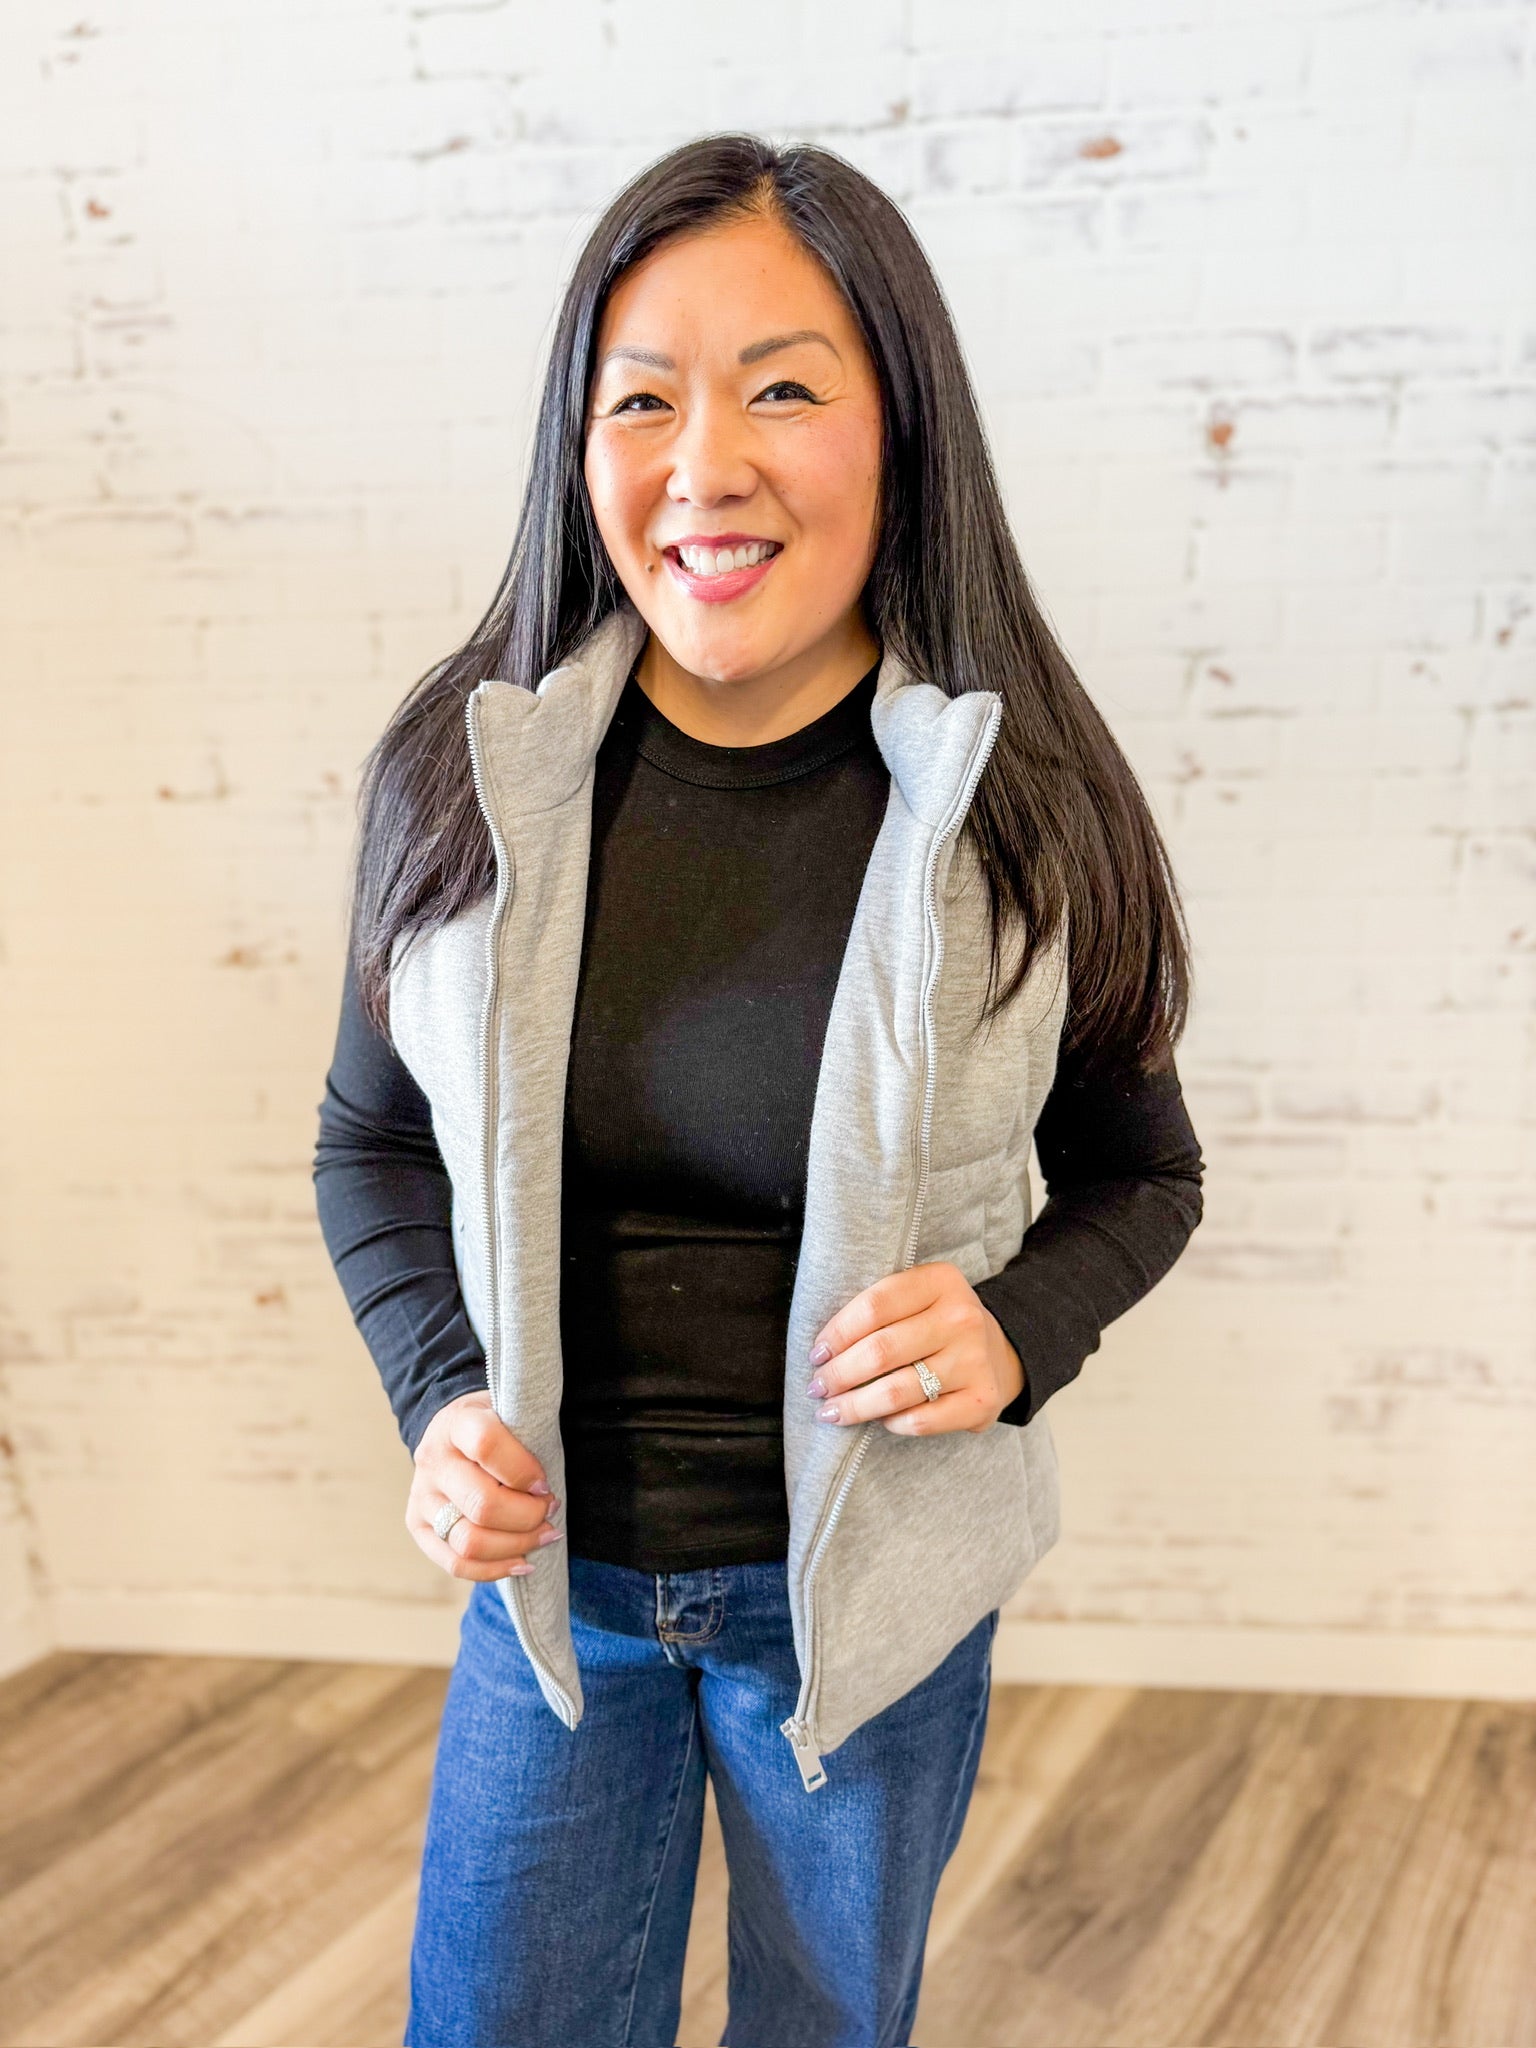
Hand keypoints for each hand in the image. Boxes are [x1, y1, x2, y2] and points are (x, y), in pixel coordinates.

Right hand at [407, 1390, 563, 1579]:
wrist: (453, 1432)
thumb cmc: (497, 1424)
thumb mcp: (512, 1413)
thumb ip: (528, 1438)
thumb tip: (544, 1491)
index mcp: (456, 1423)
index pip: (487, 1446)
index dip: (524, 1471)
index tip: (545, 1484)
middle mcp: (433, 1461)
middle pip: (482, 1505)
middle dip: (528, 1516)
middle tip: (550, 1510)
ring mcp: (422, 1497)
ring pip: (469, 1542)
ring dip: (517, 1545)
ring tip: (544, 1535)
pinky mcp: (418, 1526)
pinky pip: (456, 1564)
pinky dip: (495, 1569)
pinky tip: (523, 1561)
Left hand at [805, 1263, 1027, 1435]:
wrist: (999, 1352)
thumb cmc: (938, 1324)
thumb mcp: (916, 1298)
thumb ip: (878, 1311)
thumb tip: (823, 1352)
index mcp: (940, 1281)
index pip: (874, 1307)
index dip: (837, 1333)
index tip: (817, 1354)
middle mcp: (962, 1317)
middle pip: (880, 1351)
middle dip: (838, 1374)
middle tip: (817, 1388)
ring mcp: (975, 1360)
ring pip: (896, 1391)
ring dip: (855, 1406)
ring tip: (832, 1411)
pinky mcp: (982, 1400)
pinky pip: (922, 1420)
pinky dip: (892, 1423)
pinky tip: (879, 1421)